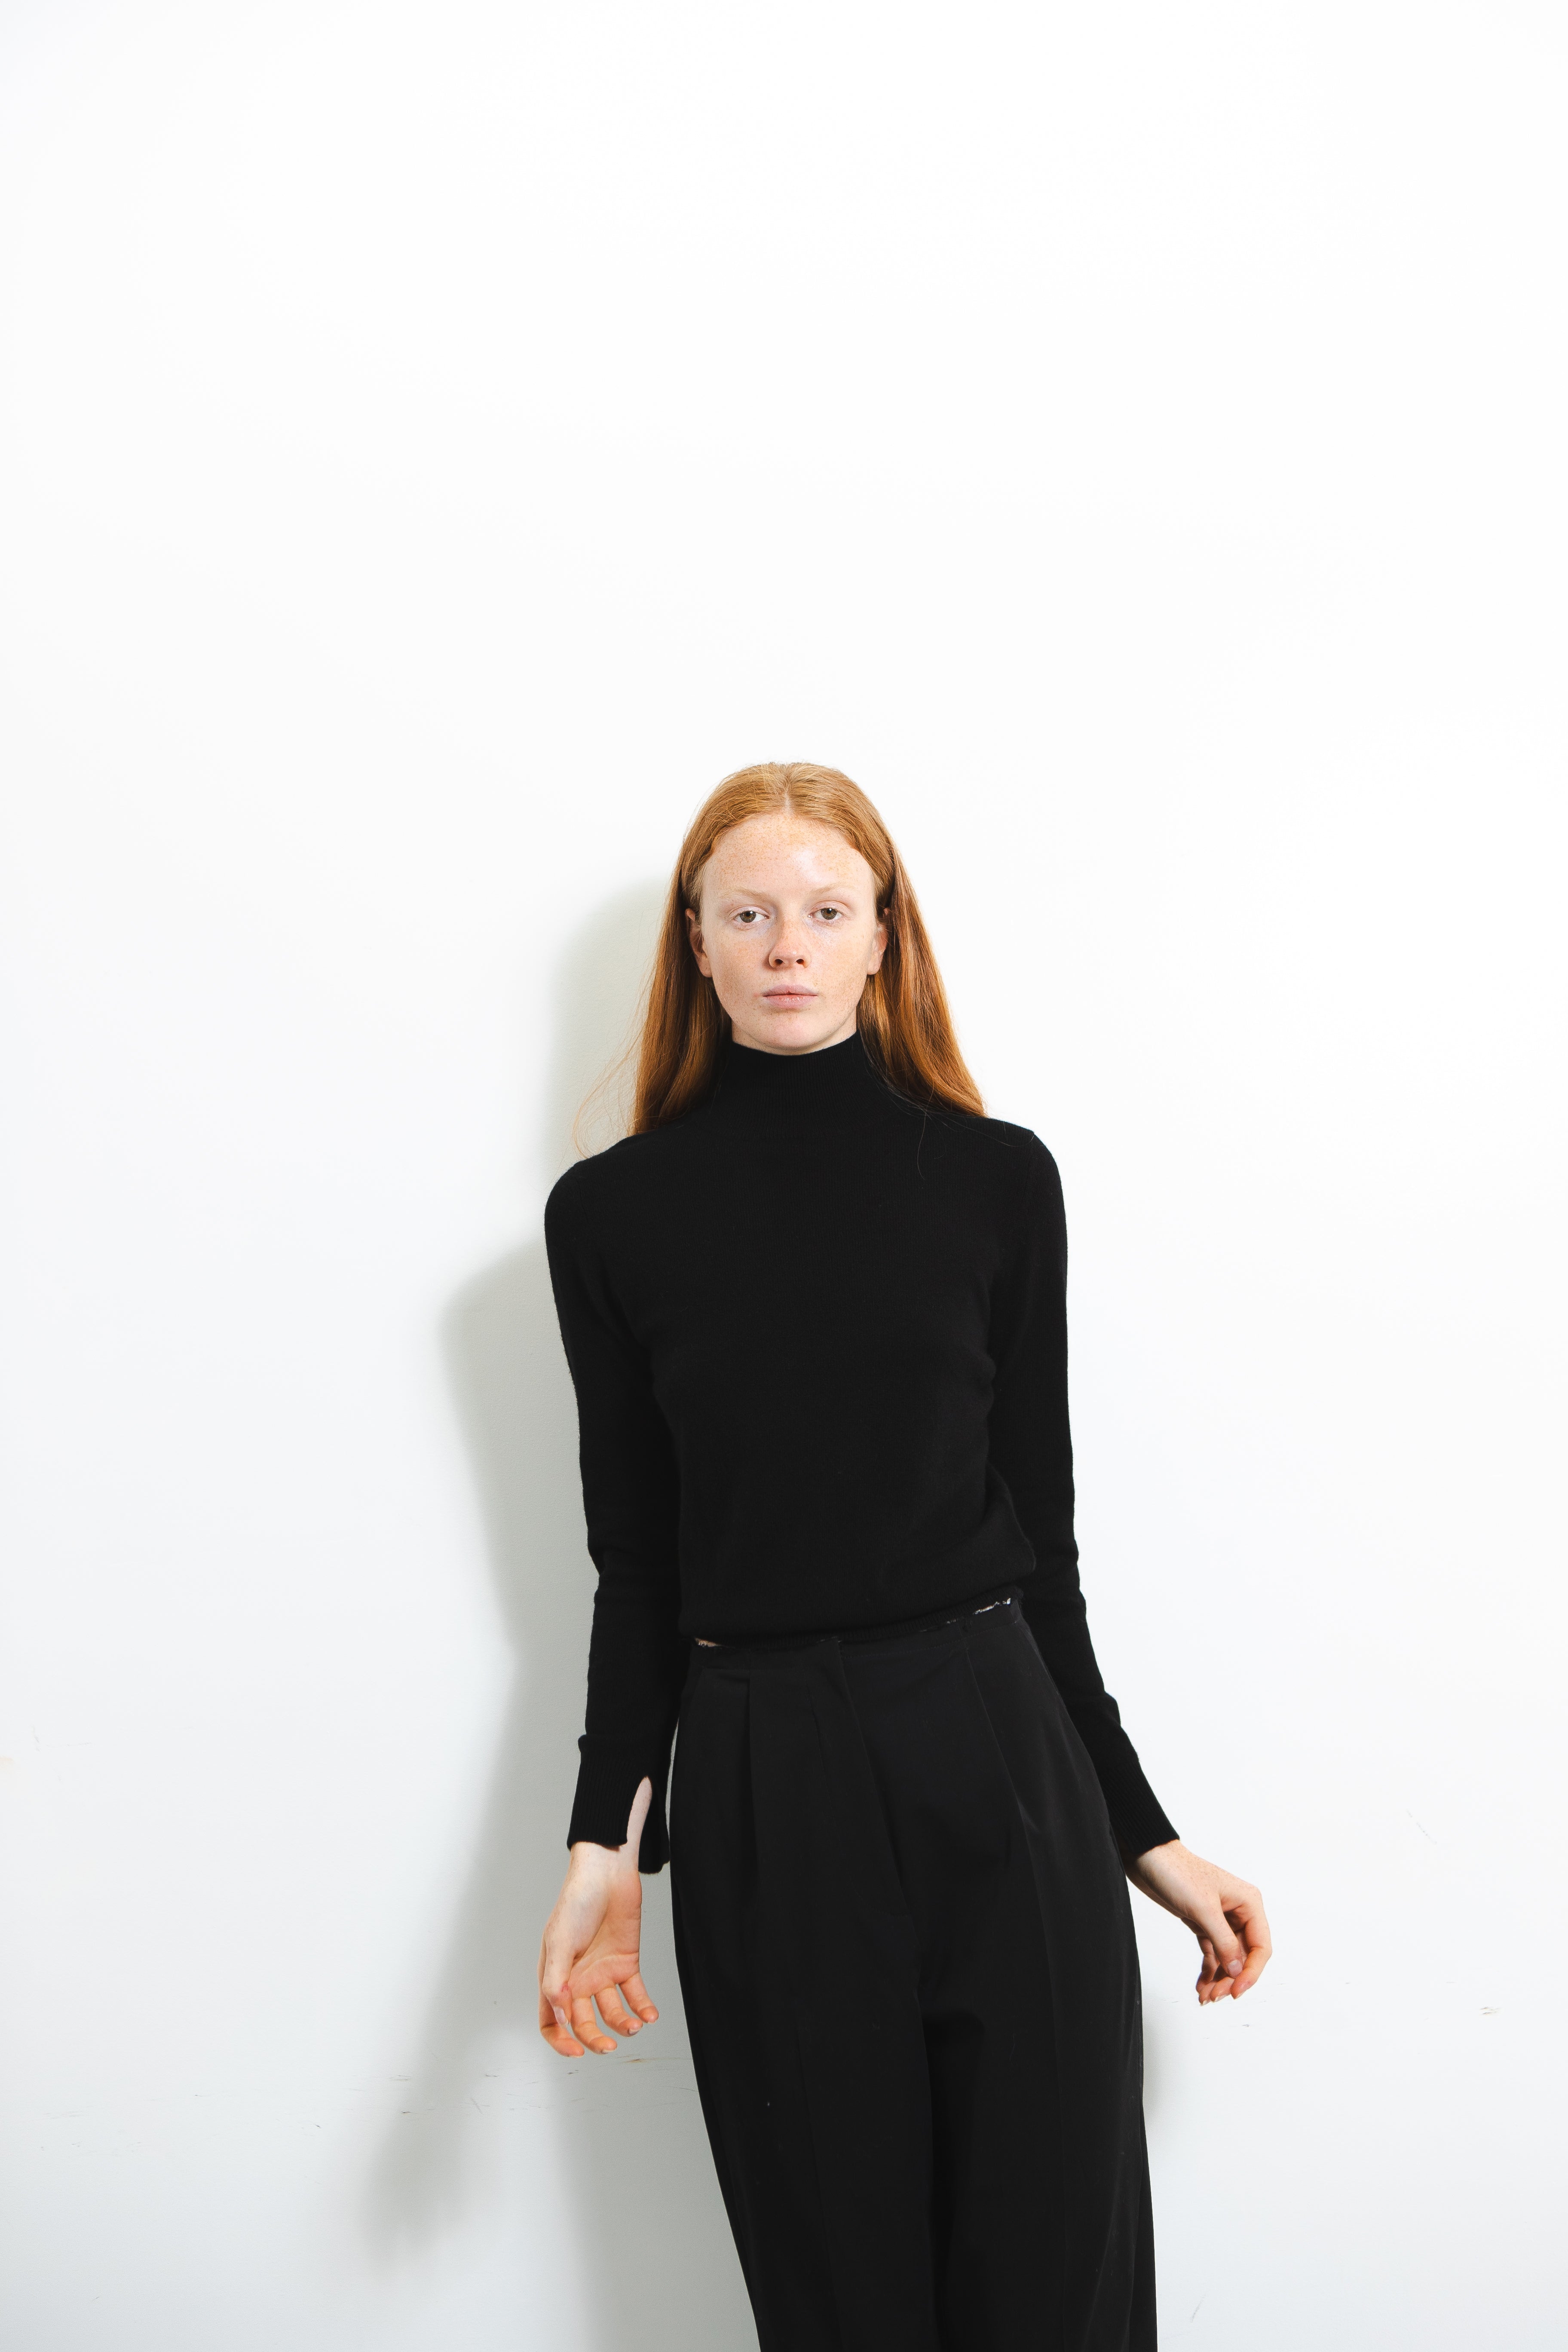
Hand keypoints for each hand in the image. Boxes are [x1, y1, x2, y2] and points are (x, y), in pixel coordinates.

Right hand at [537, 1777, 659, 2056]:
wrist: (608, 1874)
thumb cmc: (575, 1902)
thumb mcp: (558, 1940)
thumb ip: (556, 1979)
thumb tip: (560, 2015)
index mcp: (555, 1977)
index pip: (551, 2020)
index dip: (559, 2041)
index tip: (575, 2052)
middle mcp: (578, 1980)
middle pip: (583, 2022)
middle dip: (594, 2039)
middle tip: (608, 2047)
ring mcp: (602, 1973)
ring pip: (611, 2012)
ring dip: (622, 2024)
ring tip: (634, 2025)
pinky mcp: (626, 1963)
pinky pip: (635, 1993)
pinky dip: (643, 2007)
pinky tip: (650, 2015)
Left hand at [1124, 1839, 1271, 2003]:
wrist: (1147, 1857)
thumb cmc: (1177, 1873)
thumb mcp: (1203, 1909)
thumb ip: (1223, 1941)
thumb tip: (1237, 1971)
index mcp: (1249, 1903)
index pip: (1260, 1947)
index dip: (1251, 1973)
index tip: (1236, 1992)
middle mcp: (1239, 1911)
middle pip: (1244, 1956)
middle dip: (1231, 1979)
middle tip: (1215, 1997)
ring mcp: (1221, 1918)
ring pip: (1228, 1957)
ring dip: (1219, 1979)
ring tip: (1205, 1996)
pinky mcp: (1203, 1923)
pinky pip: (1212, 1953)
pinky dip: (1209, 1970)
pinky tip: (1201, 1986)